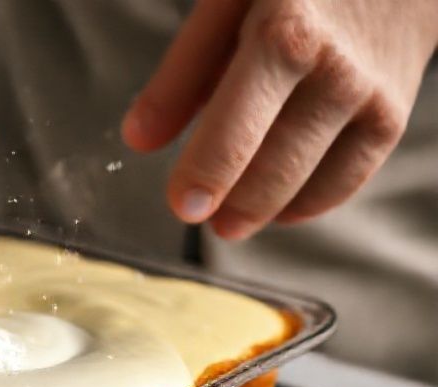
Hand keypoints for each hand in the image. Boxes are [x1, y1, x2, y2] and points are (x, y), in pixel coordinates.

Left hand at [123, 0, 437, 238]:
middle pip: (274, 164)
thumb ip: (183, 72)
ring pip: (307, 181)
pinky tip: (275, 207)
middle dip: (231, 202)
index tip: (183, 205)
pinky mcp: (392, 119)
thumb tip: (139, 139)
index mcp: (284, 34)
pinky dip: (305, 203)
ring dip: (260, 210)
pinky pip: (345, 181)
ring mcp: (369, 99)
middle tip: (195, 212)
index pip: (238, 124)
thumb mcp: (230, 2)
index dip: (208, 171)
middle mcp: (334, 72)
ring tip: (227, 220)